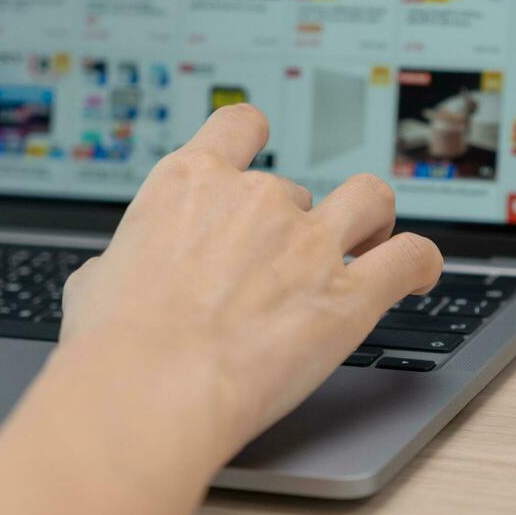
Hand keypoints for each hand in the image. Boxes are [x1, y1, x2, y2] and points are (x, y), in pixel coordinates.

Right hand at [61, 104, 443, 457]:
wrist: (151, 389)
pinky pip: (411, 257)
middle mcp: (255, 200)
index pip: (239, 125)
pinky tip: (419, 274)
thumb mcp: (94, 283)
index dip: (255, 139)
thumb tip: (120, 274)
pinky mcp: (350, 295)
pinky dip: (421, 263)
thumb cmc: (113, 346)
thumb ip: (123, 262)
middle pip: (295, 188)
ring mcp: (309, 242)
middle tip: (287, 265)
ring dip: (373, 218)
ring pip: (370, 198)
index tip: (258, 155)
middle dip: (296, 223)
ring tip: (370, 242)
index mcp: (189, 184)